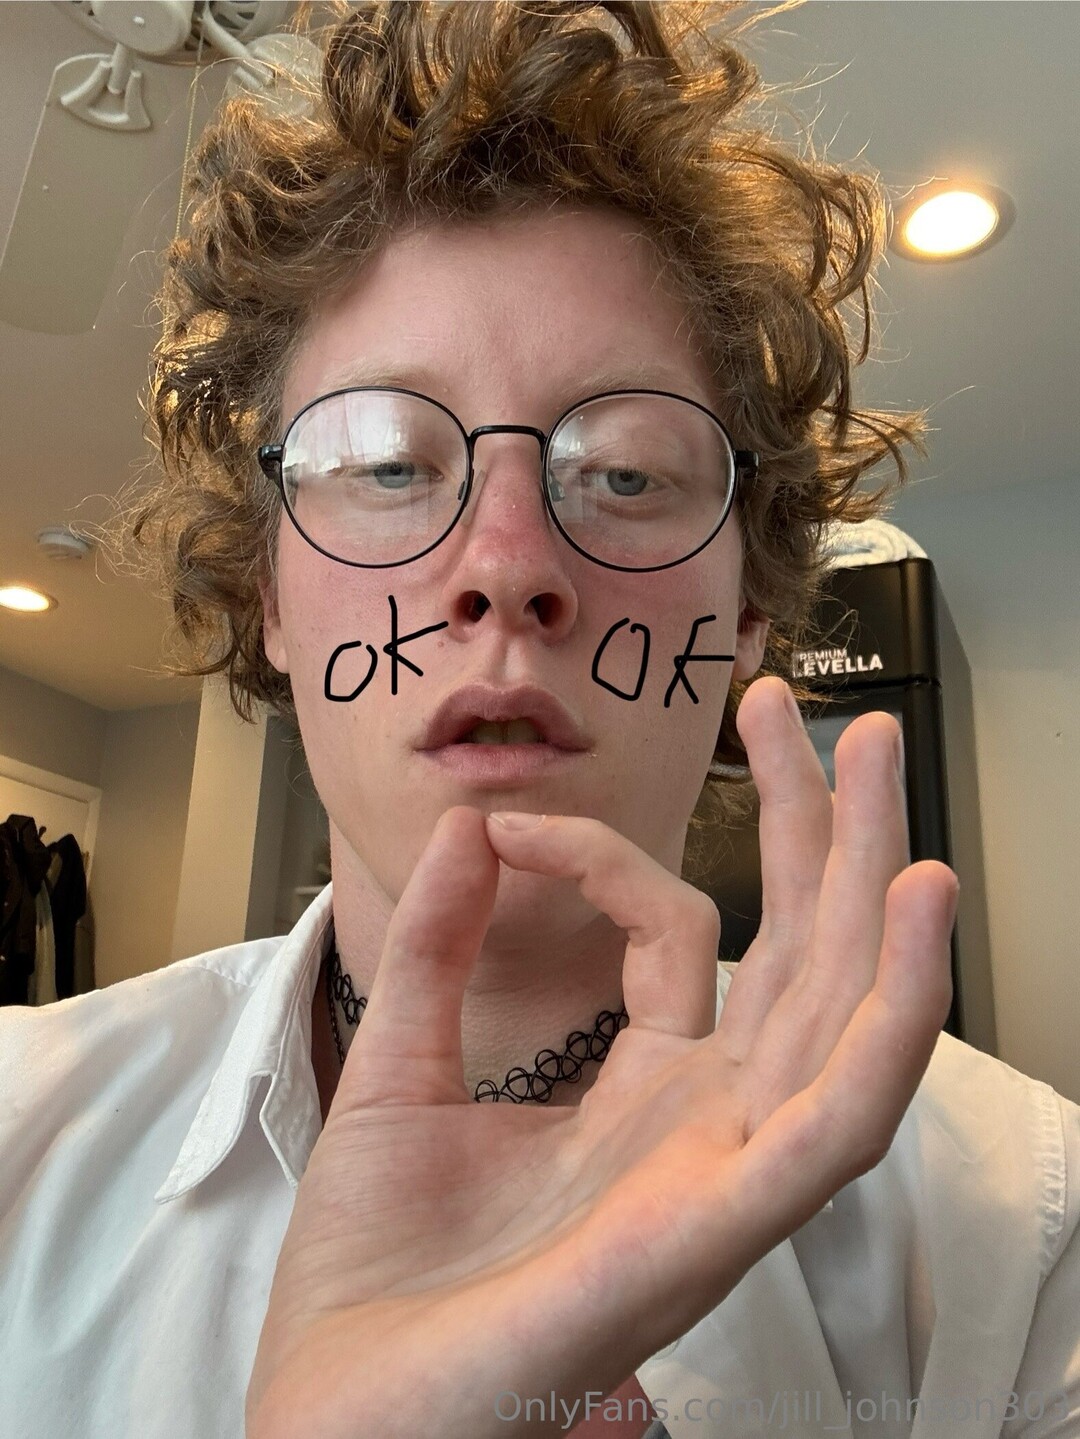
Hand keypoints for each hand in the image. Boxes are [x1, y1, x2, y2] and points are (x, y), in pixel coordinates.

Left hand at [245, 675, 958, 1438]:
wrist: (333, 1414)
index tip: (508, 824)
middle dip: (814, 826)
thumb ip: (440, 952)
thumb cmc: (375, 1276)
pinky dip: (892, 1013)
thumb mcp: (403, 1072)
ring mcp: (722, 1174)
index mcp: (640, 1095)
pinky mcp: (722, 1223)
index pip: (675, 933)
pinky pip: (840, 1115)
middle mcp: (701, 1125)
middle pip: (794, 951)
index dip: (603, 855)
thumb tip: (475, 827)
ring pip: (840, 1011)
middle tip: (814, 712)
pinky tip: (916, 910)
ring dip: (873, 881)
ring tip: (882, 759)